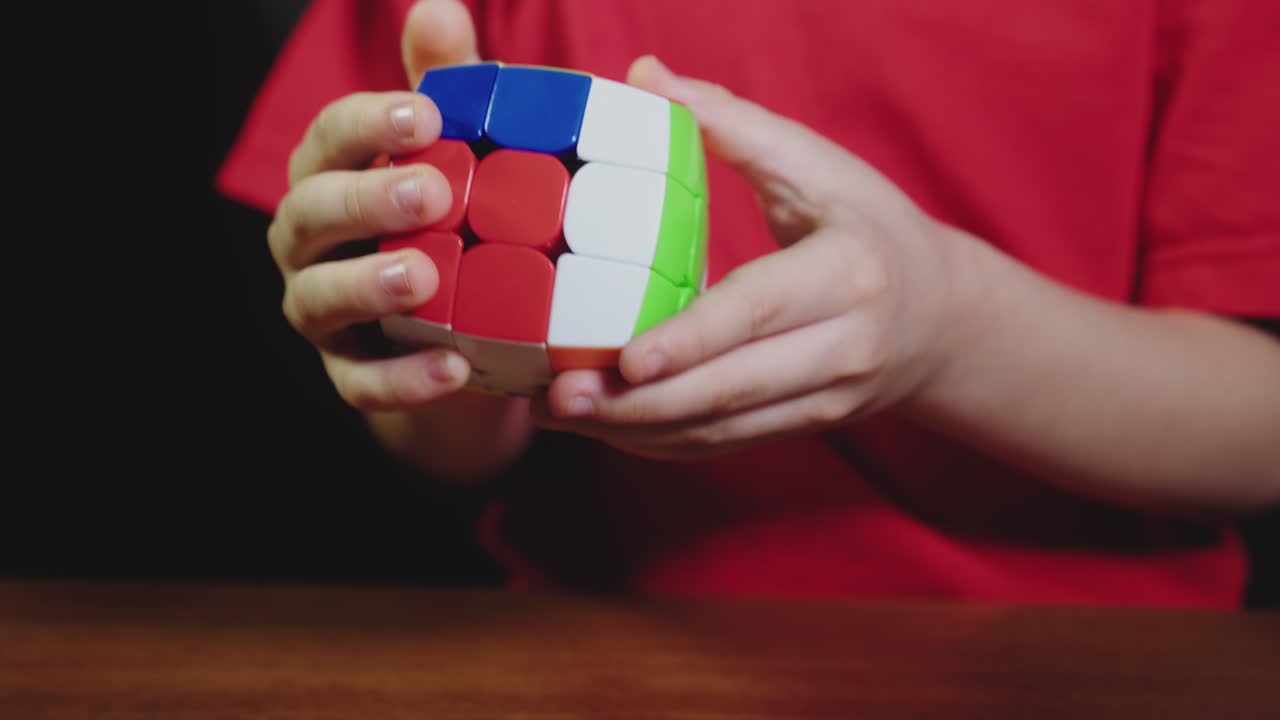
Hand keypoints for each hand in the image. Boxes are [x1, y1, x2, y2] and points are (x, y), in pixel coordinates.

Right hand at [267, 0, 482, 410]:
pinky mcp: (350, 373)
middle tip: (431, 194)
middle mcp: (310, 240)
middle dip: (364, 200)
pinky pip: (363, 383)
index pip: (332, 137)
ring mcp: (322, 311)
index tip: (428, 115)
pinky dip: (403, 378)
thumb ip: (446, 88)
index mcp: (332, 173)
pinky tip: (452, 368)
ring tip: (425, 278)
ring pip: (319, 298)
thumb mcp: (456, 152)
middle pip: (311, 213)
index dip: (372, 123)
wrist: (464, 331)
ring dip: (367, 285)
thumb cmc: (453, 220)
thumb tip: (439, 7)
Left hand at [533, 56, 981, 459]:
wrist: (940, 317)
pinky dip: (662, 441)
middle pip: (730, 388)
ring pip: (721, 428)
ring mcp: (826, 399)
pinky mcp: (805, 427)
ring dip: (637, 429)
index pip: (758, 312)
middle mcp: (843, 347)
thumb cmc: (870, 228)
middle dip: (640, 402)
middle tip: (561, 395)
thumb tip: (645, 76)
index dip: (691, 340)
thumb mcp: (819, 166)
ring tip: (562, 413)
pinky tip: (608, 427)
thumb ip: (732, 123)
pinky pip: (725, 444)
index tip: (626, 359)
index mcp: (847, 274)